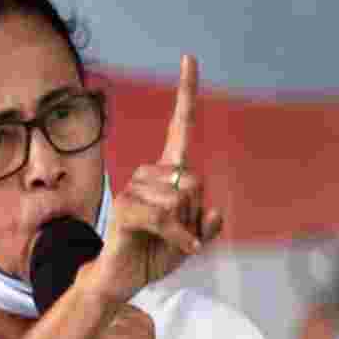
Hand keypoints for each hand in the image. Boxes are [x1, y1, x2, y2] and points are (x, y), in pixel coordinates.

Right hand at [87, 54, 223, 303]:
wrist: (121, 280)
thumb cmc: (152, 255)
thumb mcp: (190, 241)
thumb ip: (205, 228)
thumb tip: (216, 213)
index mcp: (167, 174)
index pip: (180, 126)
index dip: (186, 93)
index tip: (189, 58)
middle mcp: (149, 174)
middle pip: (195, 180)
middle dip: (197, 214)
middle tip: (180, 233)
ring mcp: (134, 188)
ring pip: (182, 198)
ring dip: (186, 227)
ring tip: (167, 240)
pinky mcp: (126, 208)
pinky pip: (164, 216)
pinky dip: (180, 237)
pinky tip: (185, 249)